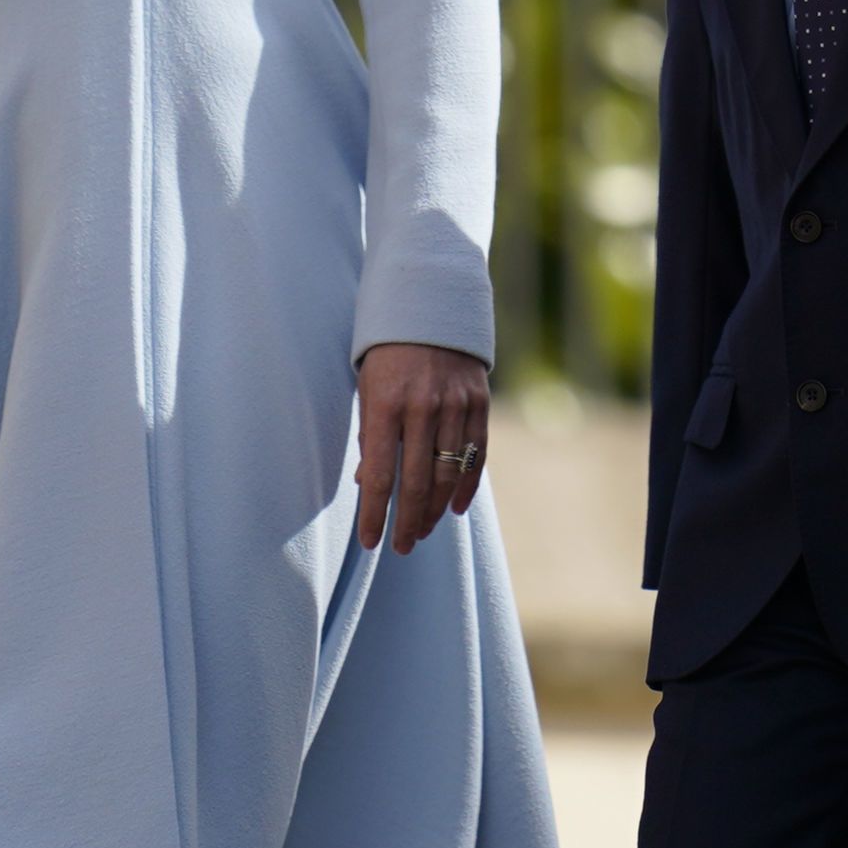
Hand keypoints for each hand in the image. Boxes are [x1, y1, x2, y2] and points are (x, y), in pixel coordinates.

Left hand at [355, 341, 491, 554]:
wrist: (432, 300)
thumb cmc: (389, 349)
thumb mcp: (368, 386)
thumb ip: (371, 435)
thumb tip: (370, 483)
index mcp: (386, 404)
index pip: (381, 475)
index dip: (375, 514)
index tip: (371, 542)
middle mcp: (423, 407)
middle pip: (416, 482)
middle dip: (407, 521)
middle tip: (401, 547)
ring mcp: (455, 404)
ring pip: (448, 473)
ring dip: (434, 509)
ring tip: (422, 531)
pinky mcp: (479, 400)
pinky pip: (476, 453)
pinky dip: (466, 485)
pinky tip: (454, 508)